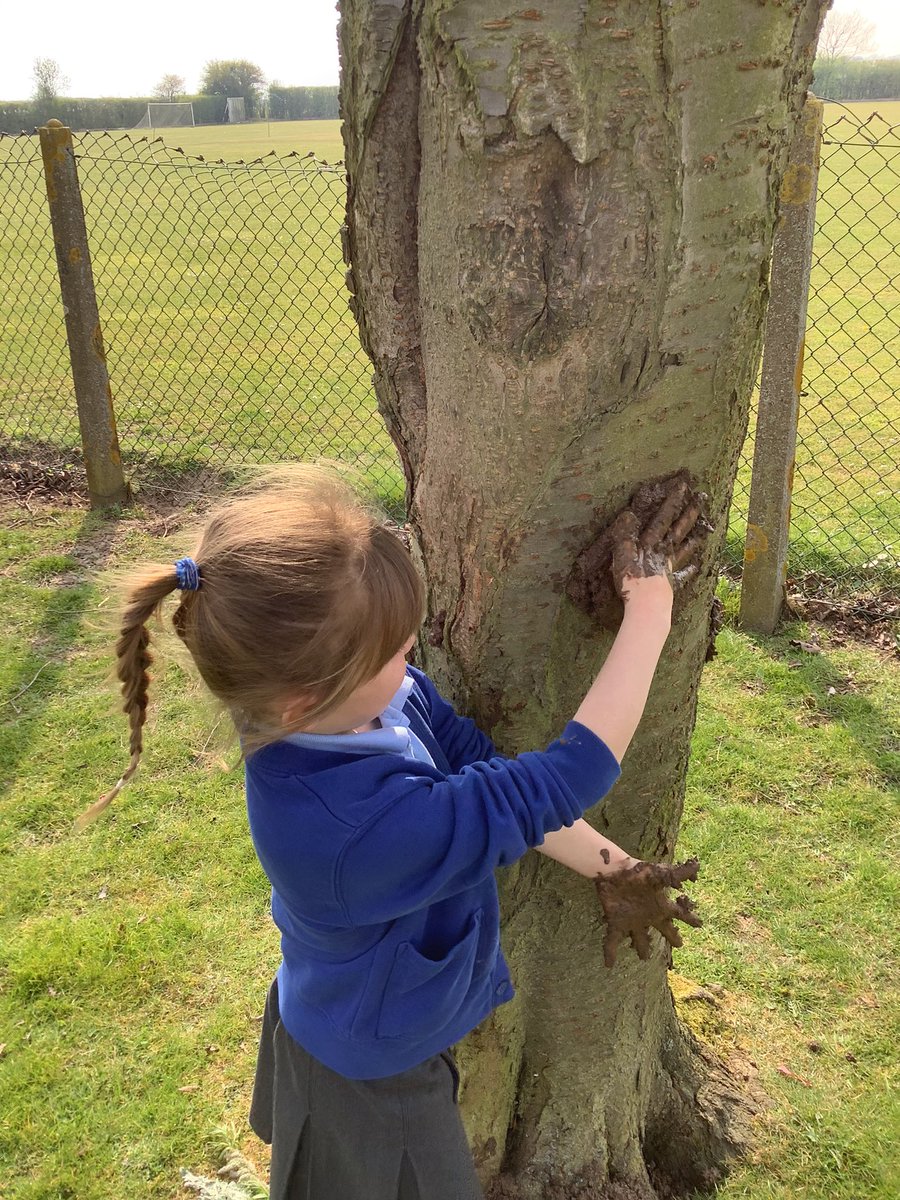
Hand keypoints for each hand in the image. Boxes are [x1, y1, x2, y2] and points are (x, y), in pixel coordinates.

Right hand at [566, 471, 711, 629]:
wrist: (647, 605)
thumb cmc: (632, 580)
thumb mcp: (622, 554)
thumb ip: (625, 534)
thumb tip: (629, 514)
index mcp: (651, 543)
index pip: (663, 517)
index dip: (673, 501)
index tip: (684, 486)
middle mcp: (663, 552)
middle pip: (679, 528)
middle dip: (691, 512)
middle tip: (703, 497)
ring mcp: (669, 567)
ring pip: (683, 548)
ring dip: (693, 537)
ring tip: (704, 529)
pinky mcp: (671, 583)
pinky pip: (682, 575)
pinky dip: (689, 570)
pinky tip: (696, 566)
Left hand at [593, 858, 702, 967]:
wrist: (614, 870)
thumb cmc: (638, 871)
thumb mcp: (662, 874)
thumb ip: (680, 873)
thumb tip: (698, 865)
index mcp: (660, 906)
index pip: (679, 915)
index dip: (690, 920)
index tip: (700, 924)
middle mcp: (648, 915)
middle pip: (663, 929)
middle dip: (672, 936)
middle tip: (679, 945)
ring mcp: (632, 920)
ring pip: (639, 938)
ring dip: (641, 948)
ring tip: (643, 958)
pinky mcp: (616, 922)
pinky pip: (613, 940)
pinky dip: (610, 952)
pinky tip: (609, 965)